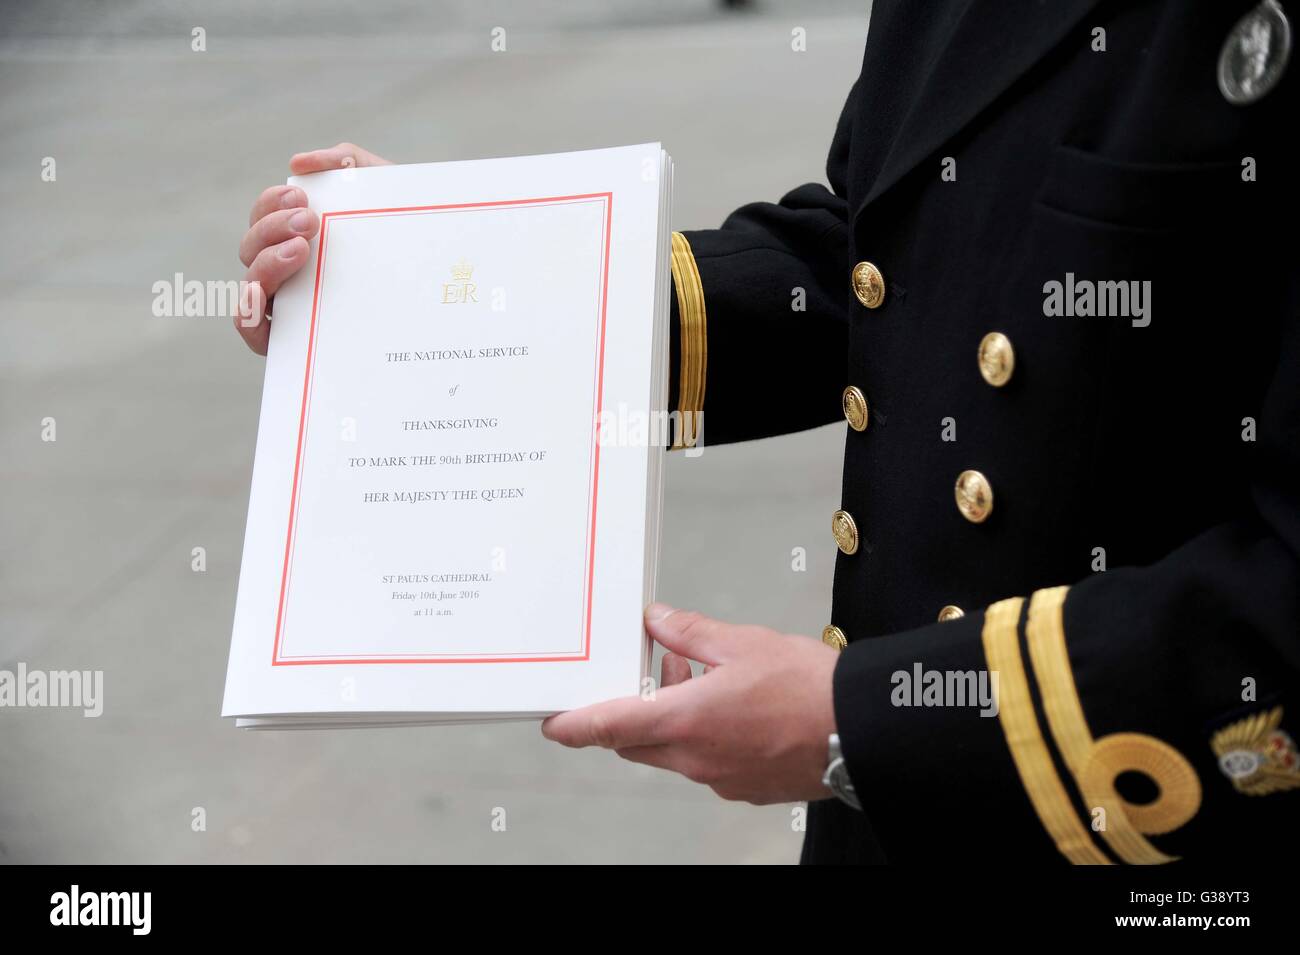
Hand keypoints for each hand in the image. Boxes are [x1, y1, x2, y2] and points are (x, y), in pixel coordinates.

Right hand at [234, 143, 390, 353]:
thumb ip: (349, 164)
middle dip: (273, 228)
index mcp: (299, 238)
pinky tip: (260, 292)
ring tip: (301, 250)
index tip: (301, 197)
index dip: (272, 203)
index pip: (264, 216)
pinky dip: (246, 312)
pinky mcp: (292, 343)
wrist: (451, 285)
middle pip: (252, 247)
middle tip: (309, 221)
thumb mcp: (386, 194)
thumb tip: (299, 163)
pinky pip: (253, 332)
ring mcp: (287, 308)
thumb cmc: (407, 239)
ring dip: (266, 262)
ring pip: (252, 284)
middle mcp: (287, 273)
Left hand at [542, 604, 840, 803]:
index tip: (554, 724)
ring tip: (696, 674)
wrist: (863, 731)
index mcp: (686, 723)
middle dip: (632, 711)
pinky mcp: (746, 787)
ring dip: (671, 718)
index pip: (610, 727)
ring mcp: (721, 780)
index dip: (575, 726)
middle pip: (637, 742)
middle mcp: (696, 760)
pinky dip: (701, 735)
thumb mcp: (743, 643)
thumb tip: (656, 621)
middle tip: (650, 674)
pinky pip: (706, 762)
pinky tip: (727, 705)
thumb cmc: (809, 690)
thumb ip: (691, 633)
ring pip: (673, 752)